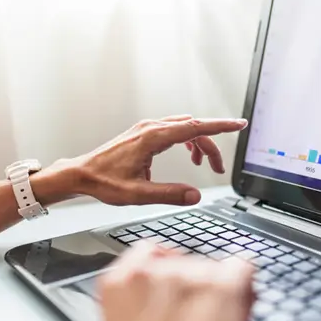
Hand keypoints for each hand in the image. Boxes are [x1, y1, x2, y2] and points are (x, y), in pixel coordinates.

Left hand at [34, 115, 246, 205]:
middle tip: (217, 169)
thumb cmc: (105, 182)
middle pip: (193, 128)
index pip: (195, 127)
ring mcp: (146, 128)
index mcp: (153, 138)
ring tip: (203, 166)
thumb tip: (196, 196)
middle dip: (211, 145)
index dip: (221, 126)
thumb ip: (169, 194)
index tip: (239, 124)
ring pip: (183, 128)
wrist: (81, 174)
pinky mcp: (142, 133)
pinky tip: (186, 157)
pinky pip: (173, 130)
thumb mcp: (139, 194)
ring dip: (198, 143)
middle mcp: (151, 127)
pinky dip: (185, 141)